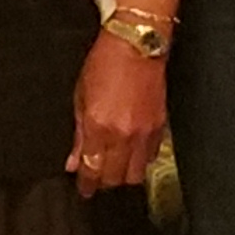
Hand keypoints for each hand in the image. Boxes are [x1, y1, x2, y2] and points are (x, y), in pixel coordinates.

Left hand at [72, 34, 166, 196]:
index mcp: (99, 127)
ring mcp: (144, 133)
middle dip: (104, 182)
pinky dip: (141, 160)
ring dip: (124, 175)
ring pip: (136, 174)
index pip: (92, 170)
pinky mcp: (160, 127)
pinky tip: (132, 153)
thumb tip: (74, 161)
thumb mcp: (80, 97)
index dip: (87, 185)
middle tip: (97, 177)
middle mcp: (123, 135)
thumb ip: (79, 135)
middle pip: (115, 178)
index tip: (84, 190)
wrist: (136, 44)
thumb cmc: (105, 63)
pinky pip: (151, 157)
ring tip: (115, 168)